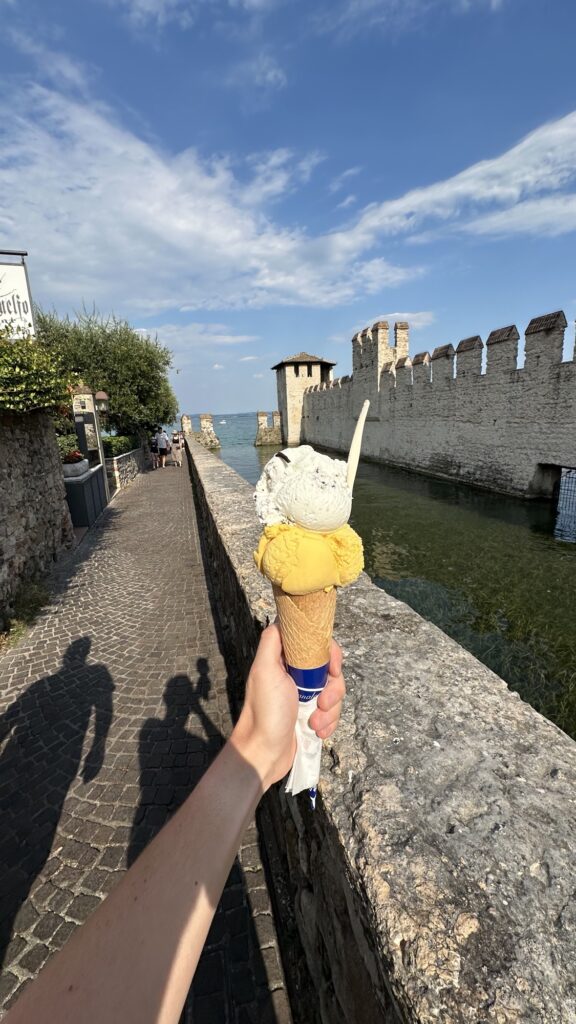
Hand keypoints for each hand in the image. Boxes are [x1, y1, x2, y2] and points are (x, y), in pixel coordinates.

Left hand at [231, 625, 345, 790]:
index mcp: (285, 661)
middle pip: (331, 669)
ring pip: (335, 692)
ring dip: (330, 710)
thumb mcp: (264, 670)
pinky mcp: (312, 715)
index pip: (315, 643)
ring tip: (314, 723)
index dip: (328, 652)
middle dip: (333, 688)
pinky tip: (318, 732)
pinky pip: (333, 712)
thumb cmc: (264, 712)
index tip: (333, 667)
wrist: (264, 754)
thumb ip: (272, 641)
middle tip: (321, 702)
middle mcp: (296, 675)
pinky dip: (329, 723)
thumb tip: (283, 618)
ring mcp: (305, 696)